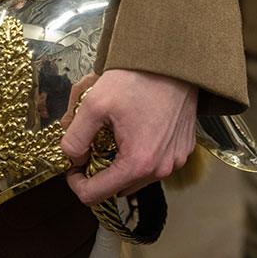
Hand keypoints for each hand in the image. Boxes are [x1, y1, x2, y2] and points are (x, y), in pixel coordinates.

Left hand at [61, 70, 196, 205]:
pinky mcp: (183, 150)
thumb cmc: (137, 79)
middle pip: (117, 188)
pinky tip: (135, 130)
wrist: (174, 61)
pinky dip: (141, 154)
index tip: (73, 164)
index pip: (95, 195)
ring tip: (115, 135)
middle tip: (93, 143)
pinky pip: (155, 163)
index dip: (76, 182)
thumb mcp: (93, 104)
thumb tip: (73, 158)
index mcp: (137, 164)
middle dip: (100, 170)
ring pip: (136, 177)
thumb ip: (75, 138)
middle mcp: (160, 169)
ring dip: (121, 163)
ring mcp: (175, 161)